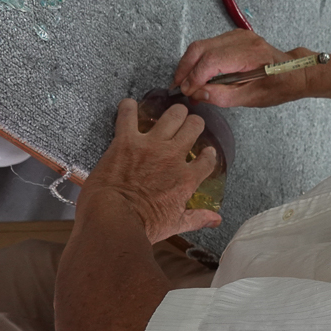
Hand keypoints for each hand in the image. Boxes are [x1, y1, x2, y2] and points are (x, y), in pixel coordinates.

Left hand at [78, 99, 221, 243]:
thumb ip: (198, 218)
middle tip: (189, 124)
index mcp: (186, 178)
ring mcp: (150, 146)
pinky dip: (128, 108)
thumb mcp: (175, 224)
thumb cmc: (144, 225)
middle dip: (194, 124)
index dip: (208, 154)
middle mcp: (173, 157)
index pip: (207, 159)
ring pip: (171, 116)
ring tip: (172, 112)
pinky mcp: (126, 141)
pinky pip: (128, 116)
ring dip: (174, 112)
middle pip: (193, 128)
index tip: (206, 152)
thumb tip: (216, 220)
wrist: (114, 219)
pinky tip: (129, 104)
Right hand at [174, 29, 312, 107]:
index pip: (211, 61)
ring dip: (189, 64)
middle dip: (185, 68)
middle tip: (177, 87)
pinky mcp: (233, 36)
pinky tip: (196, 75)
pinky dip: (198, 59)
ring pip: (201, 45)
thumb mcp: (251, 98)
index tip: (186, 92)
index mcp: (250, 54)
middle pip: (201, 48)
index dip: (194, 77)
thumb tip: (195, 93)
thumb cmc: (277, 87)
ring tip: (185, 83)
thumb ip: (222, 96)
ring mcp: (237, 34)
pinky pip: (208, 45)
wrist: (294, 72)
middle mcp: (242, 39)